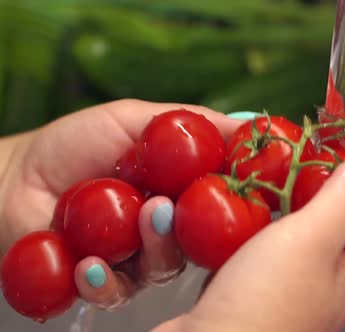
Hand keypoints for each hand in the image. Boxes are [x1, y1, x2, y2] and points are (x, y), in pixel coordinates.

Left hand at [0, 99, 242, 309]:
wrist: (16, 177)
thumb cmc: (75, 143)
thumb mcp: (135, 118)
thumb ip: (192, 121)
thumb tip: (252, 125)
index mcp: (182, 190)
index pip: (224, 200)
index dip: (237, 198)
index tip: (244, 188)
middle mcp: (168, 227)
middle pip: (201, 238)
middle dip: (193, 224)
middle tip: (171, 205)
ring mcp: (139, 258)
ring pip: (165, 266)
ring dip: (154, 247)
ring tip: (138, 221)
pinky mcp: (107, 282)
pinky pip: (117, 292)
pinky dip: (105, 281)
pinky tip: (89, 265)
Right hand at [154, 142, 344, 331]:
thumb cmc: (264, 305)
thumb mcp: (315, 239)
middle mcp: (321, 287)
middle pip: (344, 231)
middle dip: (342, 190)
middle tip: (330, 153)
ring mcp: (282, 290)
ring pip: (296, 237)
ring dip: (294, 204)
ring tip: (284, 169)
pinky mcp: (244, 289)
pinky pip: (256, 246)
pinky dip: (253, 222)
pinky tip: (238, 207)